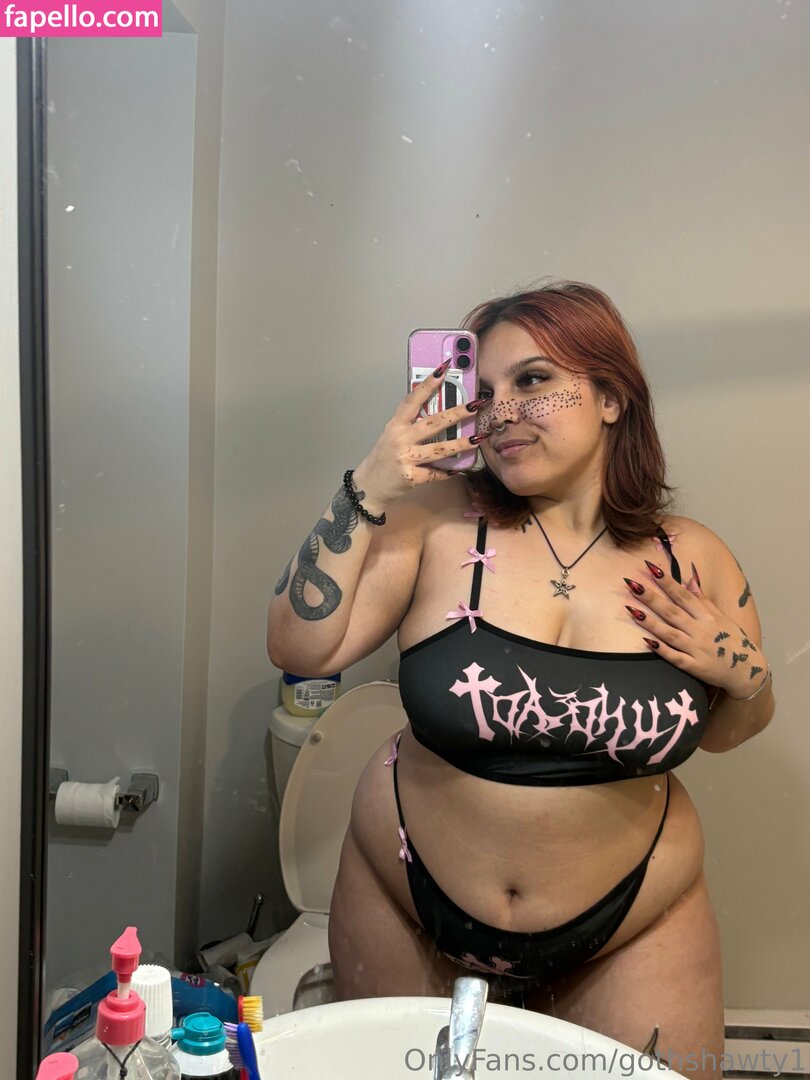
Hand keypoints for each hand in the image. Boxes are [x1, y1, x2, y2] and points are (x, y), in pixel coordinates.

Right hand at [353, 361, 488, 506]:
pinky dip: (447, 471)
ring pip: (439, 449)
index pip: (413, 400)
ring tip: (478, 438)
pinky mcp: (411, 477)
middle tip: (474, 405)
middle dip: (456, 413)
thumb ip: (410, 424)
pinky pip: (434, 473)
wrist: (369, 485)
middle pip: (433, 423)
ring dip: (460, 444)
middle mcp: (400, 439)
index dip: (428, 384)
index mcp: (396, 425)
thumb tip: (438, 412)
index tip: (443, 369)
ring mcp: (406, 458)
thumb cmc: (383, 457)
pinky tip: (459, 468)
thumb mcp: (392, 435)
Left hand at [623, 561, 768, 698]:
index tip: (651, 568)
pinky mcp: (695, 667)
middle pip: (673, 612)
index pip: (683, 596)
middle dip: (652, 598)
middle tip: (633, 585)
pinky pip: (676, 658)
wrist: (748, 671)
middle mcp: (701, 631)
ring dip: (651, 622)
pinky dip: (663, 650)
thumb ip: (702, 600)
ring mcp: (697, 649)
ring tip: (632, 610)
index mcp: (707, 617)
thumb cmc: (732, 641)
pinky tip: (646, 642)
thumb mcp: (721, 618)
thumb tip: (689, 579)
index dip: (667, 582)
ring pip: (671, 634)